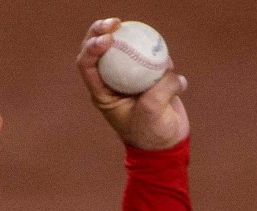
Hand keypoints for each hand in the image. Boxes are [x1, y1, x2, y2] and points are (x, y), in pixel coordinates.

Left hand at [75, 18, 189, 149]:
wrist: (168, 144)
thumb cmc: (152, 132)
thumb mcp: (152, 112)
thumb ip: (158, 88)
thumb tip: (166, 67)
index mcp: (102, 92)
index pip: (87, 64)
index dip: (92, 47)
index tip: (107, 38)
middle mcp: (113, 82)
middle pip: (102, 50)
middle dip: (103, 30)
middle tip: (116, 21)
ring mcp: (131, 77)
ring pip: (128, 49)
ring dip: (138, 42)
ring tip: (153, 45)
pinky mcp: (150, 76)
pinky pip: (153, 57)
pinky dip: (161, 57)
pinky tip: (169, 66)